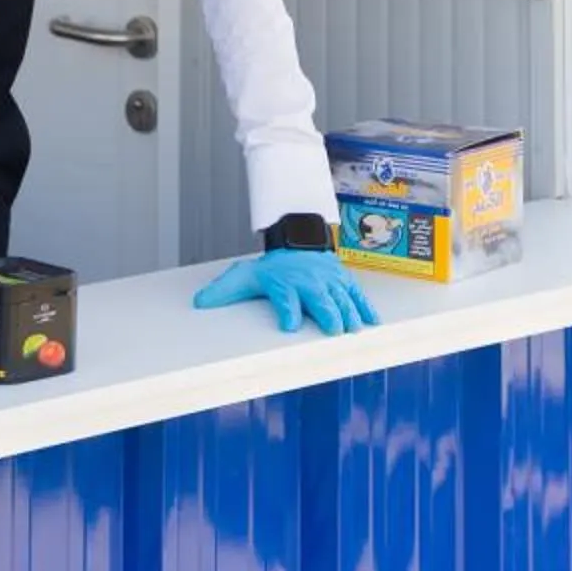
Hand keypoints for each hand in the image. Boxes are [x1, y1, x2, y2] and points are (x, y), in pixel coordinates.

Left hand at [192, 250, 378, 335]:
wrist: (296, 240)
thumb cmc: (271, 268)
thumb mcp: (244, 275)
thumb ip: (224, 290)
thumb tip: (199, 302)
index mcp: (284, 283)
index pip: (285, 298)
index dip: (287, 311)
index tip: (289, 325)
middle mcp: (308, 282)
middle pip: (319, 298)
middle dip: (327, 313)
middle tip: (334, 330)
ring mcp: (328, 280)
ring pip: (341, 297)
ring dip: (349, 313)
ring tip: (355, 329)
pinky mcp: (343, 280)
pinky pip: (356, 293)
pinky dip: (365, 307)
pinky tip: (372, 323)